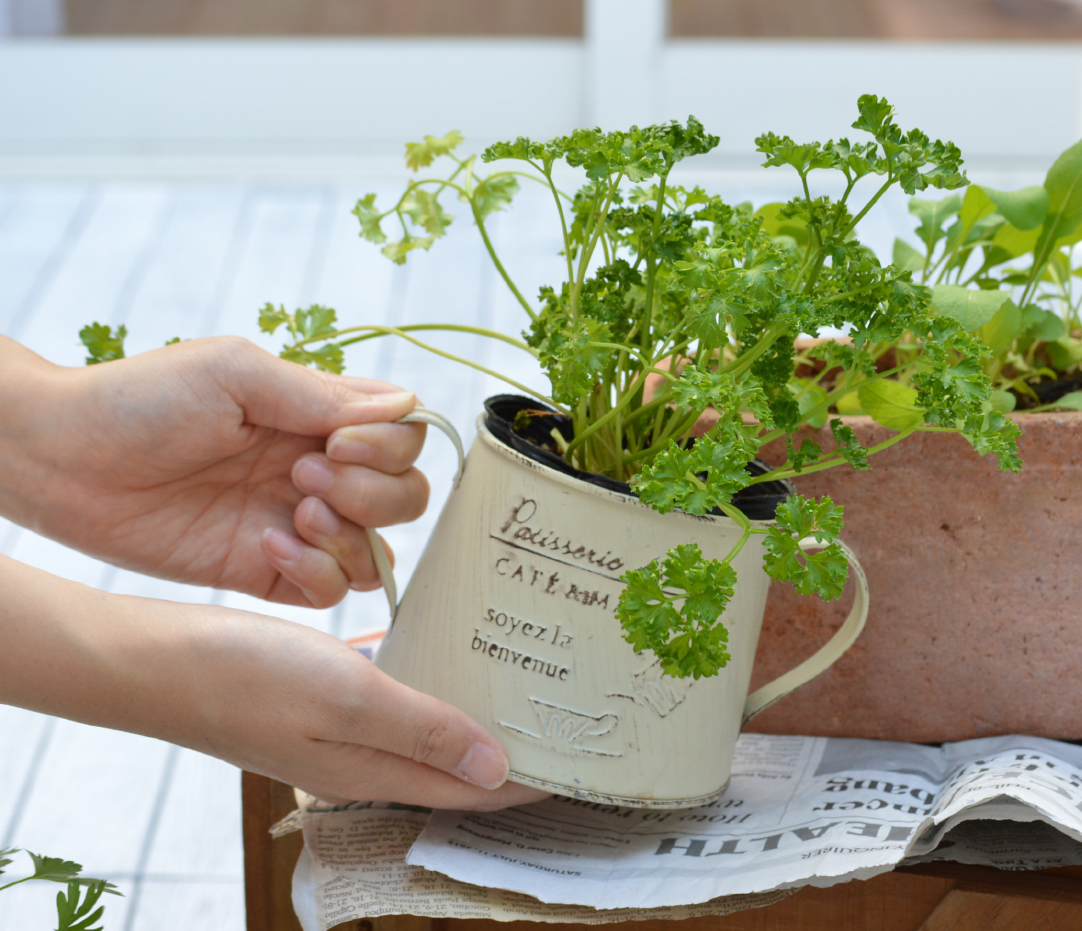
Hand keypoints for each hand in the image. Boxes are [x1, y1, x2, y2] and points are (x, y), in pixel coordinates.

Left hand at [0, 335, 427, 607]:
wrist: (60, 459)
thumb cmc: (139, 399)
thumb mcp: (236, 373)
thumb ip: (322, 395)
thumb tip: (404, 409)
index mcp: (318, 416)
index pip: (405, 436)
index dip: (388, 446)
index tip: (334, 439)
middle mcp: (318, 470)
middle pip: (407, 498)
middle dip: (373, 493)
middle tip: (303, 475)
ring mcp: (295, 524)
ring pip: (378, 552)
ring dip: (349, 537)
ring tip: (291, 515)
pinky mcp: (264, 571)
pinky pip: (332, 593)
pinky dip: (316, 574)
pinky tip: (267, 547)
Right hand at [176, 603, 549, 808]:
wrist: (149, 660)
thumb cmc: (239, 675)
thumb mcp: (346, 697)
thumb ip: (423, 731)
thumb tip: (499, 768)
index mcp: (374, 769)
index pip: (476, 790)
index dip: (534, 779)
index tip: (589, 761)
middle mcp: (362, 757)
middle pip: (458, 761)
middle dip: (516, 744)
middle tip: (570, 707)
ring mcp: (339, 729)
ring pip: (427, 722)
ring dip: (473, 703)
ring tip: (525, 670)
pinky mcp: (318, 696)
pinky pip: (389, 686)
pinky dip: (423, 668)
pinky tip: (444, 635)